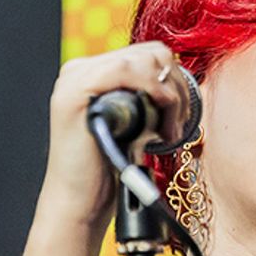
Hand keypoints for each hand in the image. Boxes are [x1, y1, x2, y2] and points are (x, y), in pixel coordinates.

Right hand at [27, 41, 193, 252]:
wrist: (81, 203)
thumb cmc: (110, 171)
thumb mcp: (137, 125)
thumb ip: (150, 100)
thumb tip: (180, 85)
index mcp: (95, 74)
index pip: (149, 55)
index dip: (175, 82)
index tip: (181, 117)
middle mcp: (81, 70)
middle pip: (150, 52)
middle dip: (176, 87)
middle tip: (177, 126)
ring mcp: (74, 78)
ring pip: (142, 60)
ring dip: (168, 95)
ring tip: (168, 132)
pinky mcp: (73, 92)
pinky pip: (124, 71)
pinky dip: (151, 90)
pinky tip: (159, 118)